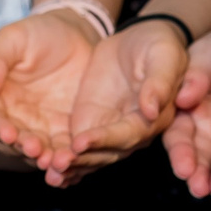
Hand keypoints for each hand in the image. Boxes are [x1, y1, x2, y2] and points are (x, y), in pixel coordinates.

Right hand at [0, 9, 102, 170]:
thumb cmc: (38, 34)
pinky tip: (75, 159)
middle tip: (35, 149)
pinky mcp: (66, 132)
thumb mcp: (13, 38)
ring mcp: (41, 128)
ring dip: (46, 158)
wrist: (76, 35)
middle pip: (13, 142)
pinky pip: (65, 150)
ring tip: (55, 160)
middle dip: (23, 148)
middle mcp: (15, 119)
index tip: (7, 132)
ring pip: (38, 151)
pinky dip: (68, 158)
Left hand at [56, 19, 189, 182]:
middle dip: (82, 160)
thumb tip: (152, 110)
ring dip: (71, 165)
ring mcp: (110, 131)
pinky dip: (64, 158)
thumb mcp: (164, 56)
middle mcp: (133, 131)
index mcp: (155, 118)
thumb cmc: (158, 46)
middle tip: (57, 163)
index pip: (129, 135)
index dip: (105, 140)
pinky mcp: (91, 125)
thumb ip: (159, 82)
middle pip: (107, 153)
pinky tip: (45, 167)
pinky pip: (78, 148)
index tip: (80, 142)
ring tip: (49, 170)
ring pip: (91, 156)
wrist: (139, 41)